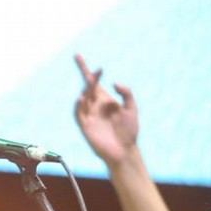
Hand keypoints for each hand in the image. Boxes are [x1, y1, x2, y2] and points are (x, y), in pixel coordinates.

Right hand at [73, 53, 139, 167]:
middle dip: (84, 72)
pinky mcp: (85, 125)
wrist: (124, 151)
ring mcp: (89, 115)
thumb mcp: (132, 108)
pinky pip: (78, 113)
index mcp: (105, 100)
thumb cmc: (129, 131)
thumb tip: (114, 83)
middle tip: (83, 62)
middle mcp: (95, 105)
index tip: (84, 59)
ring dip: (86, 88)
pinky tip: (82, 97)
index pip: (93, 82)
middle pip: (86, 86)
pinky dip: (78, 105)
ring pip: (83, 97)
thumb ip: (126, 93)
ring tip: (91, 80)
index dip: (85, 69)